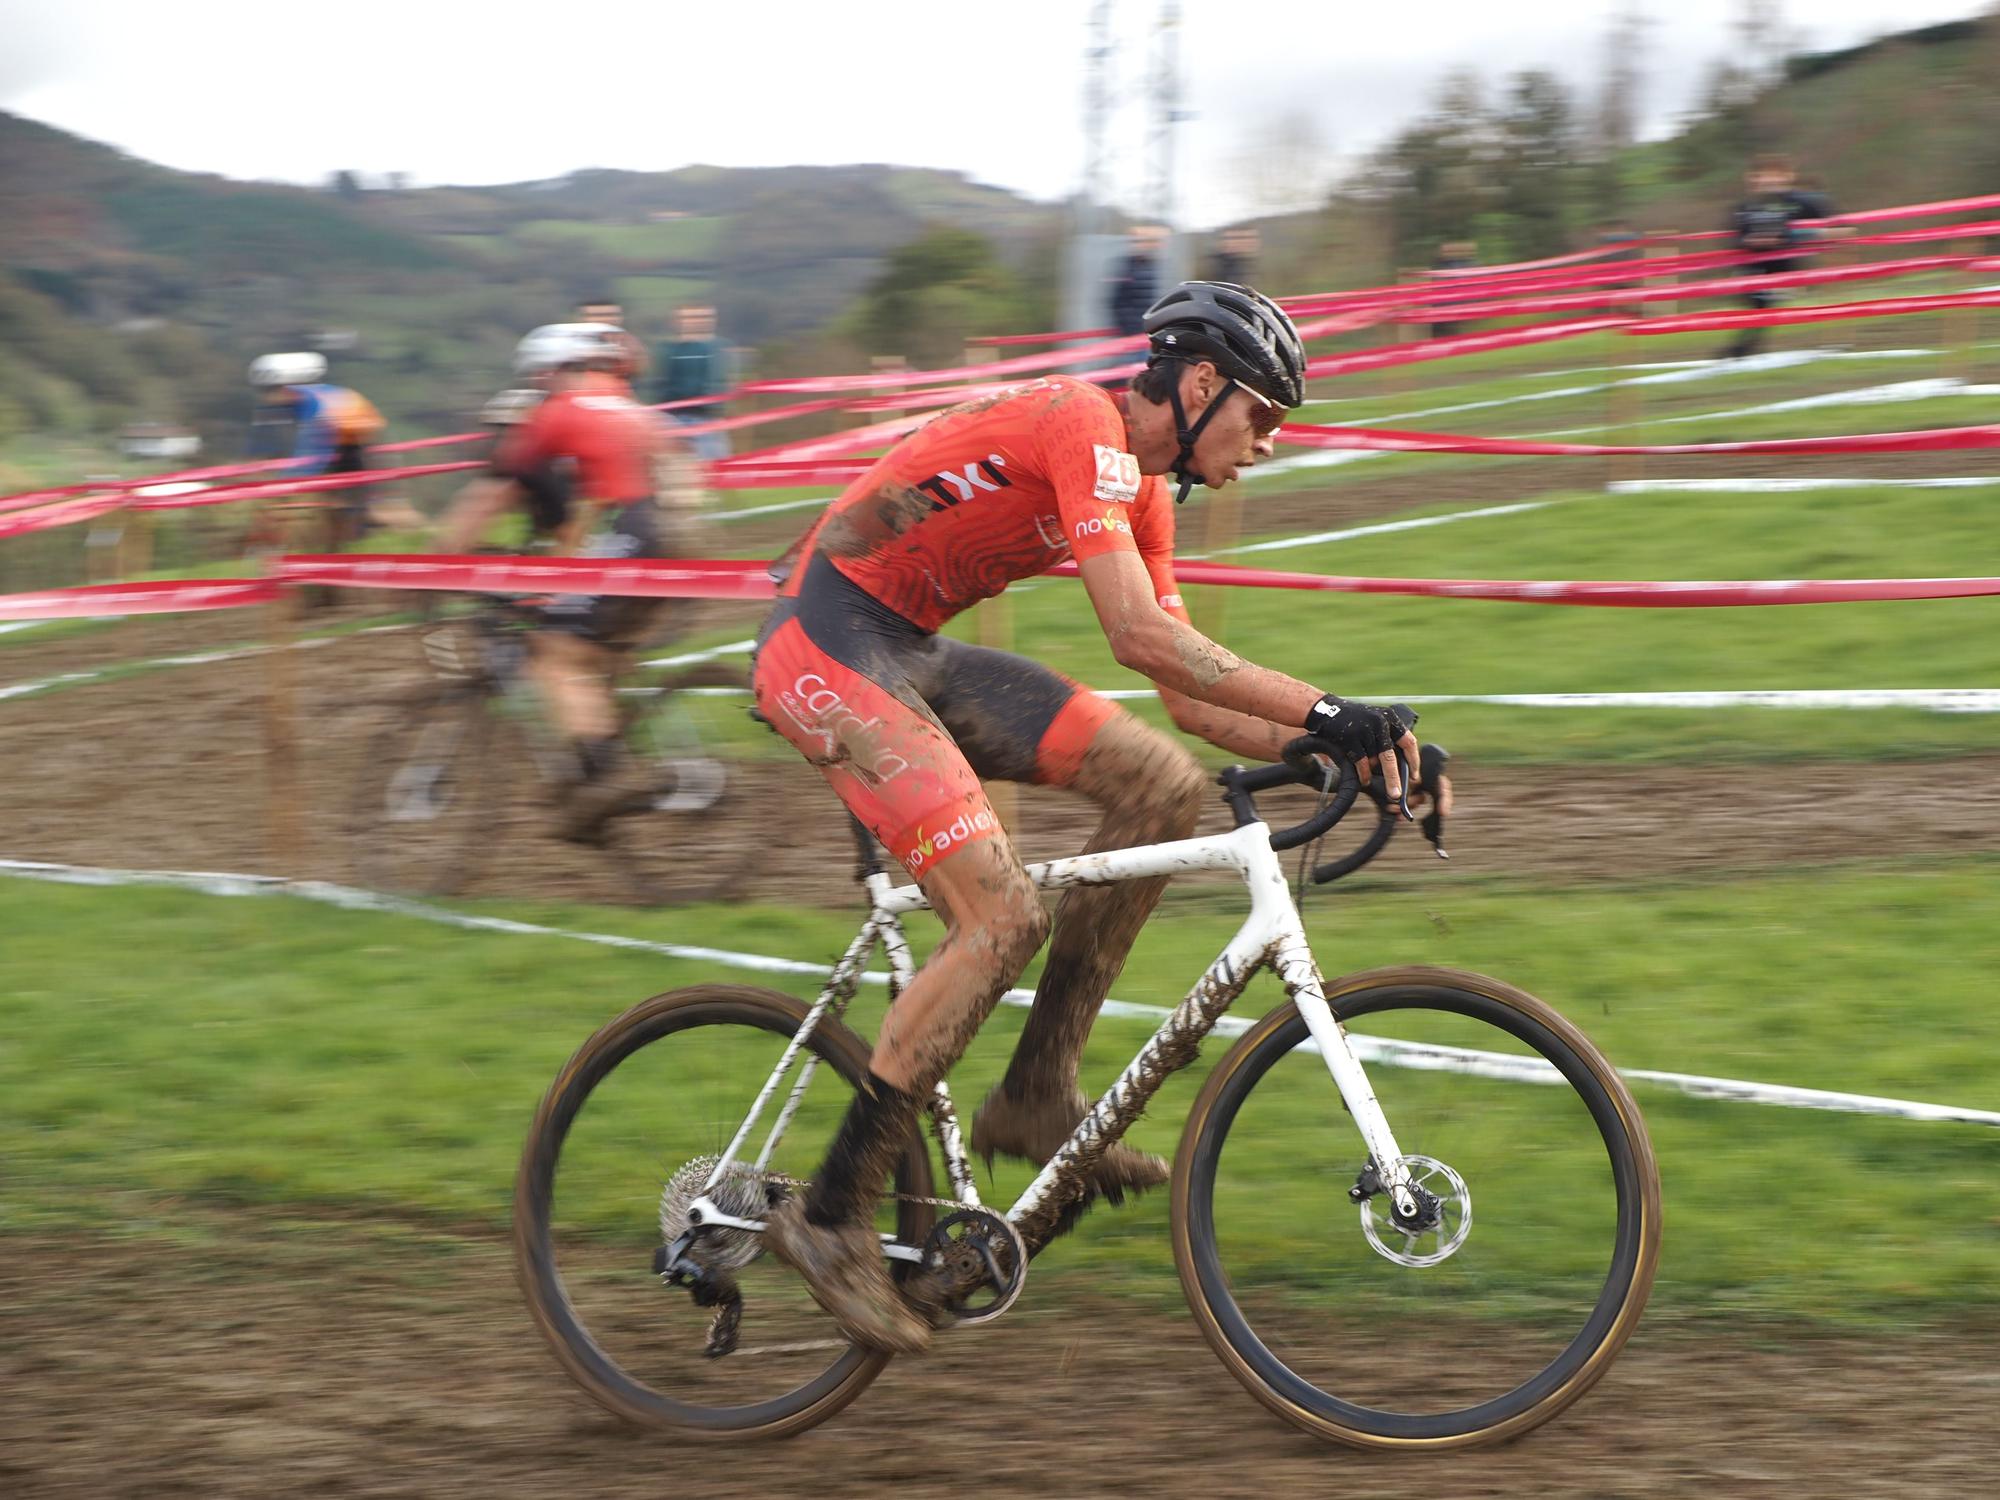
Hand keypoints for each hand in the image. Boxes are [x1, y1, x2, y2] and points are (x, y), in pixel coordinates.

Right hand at [1302, 697, 1420, 813]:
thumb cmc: (1352, 721)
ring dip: (1372, 773)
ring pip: (1373, 761)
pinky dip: (1362, 773)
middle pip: (1390, 757)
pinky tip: (1363, 779)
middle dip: (1394, 778)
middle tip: (1397, 794)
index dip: (1413, 761)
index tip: (1414, 776)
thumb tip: (1401, 767)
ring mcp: (1364, 729)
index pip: (1408, 742)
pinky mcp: (1350, 737)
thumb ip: (1387, 738)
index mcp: (1390, 718)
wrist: (1324, 710)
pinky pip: (1361, 762)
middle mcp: (1380, 722)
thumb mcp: (1374, 722)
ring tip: (1369, 780)